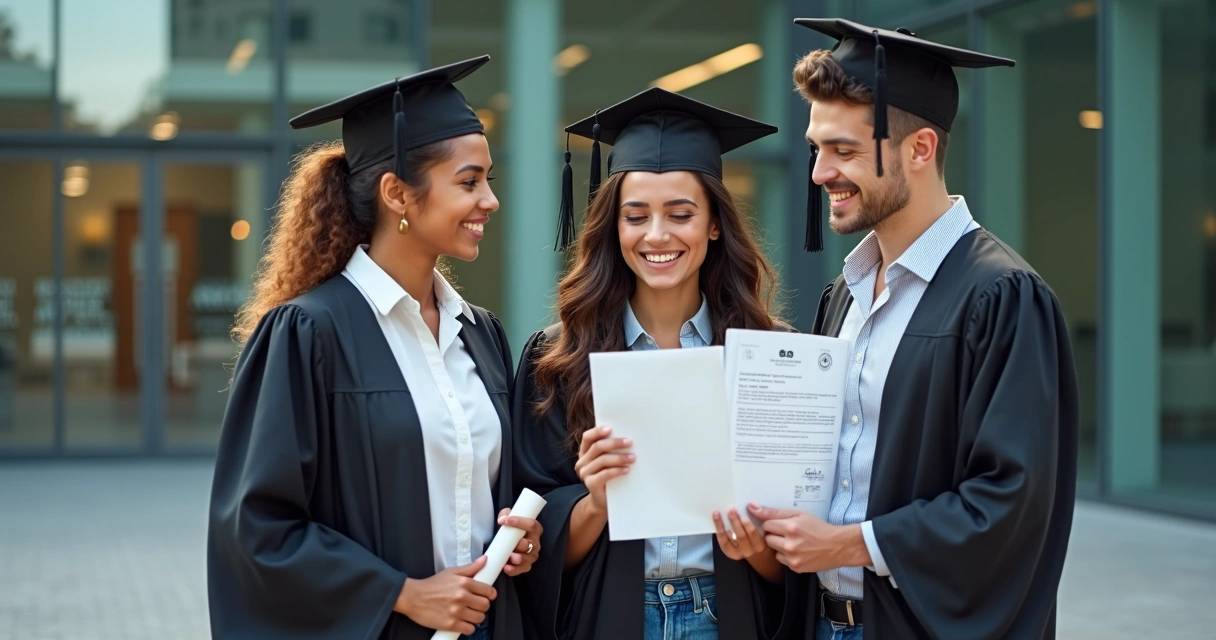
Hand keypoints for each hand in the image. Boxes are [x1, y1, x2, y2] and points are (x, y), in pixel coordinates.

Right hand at [394, 555, 495, 634]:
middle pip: (485, 605)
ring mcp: (456, 611)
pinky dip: (467, 627)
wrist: (412, 597)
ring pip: (480, 618)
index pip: (489, 591)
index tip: (487, 596)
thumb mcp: (451, 572)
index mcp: (464, 583)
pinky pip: (469, 629)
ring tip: (469, 613)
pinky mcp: (450, 624)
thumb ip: (470, 567)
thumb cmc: (431, 585)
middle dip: (482, 606)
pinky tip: (462, 622)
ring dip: (476, 617)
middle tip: (475, 605)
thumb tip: (484, 560)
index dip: (490, 594)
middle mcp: (462, 597)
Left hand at [497, 508, 542, 575]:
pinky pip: (522, 569)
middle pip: (531, 544)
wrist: (510, 543)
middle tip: (513, 544)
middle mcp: (535, 543)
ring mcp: (531, 556)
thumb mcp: (509, 519)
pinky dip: (514, 570)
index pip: (532, 524)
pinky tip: (506, 568)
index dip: (520, 522)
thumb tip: (503, 517)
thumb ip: (506, 515)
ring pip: (528, 558)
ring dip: (519, 558)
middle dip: (522, 544)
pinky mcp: (525, 566)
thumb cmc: (512, 530)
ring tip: (511, 557)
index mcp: (534, 530)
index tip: (507, 520)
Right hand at [573, 425, 633, 512]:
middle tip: (629, 442)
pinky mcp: (590, 484)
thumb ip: (610, 450)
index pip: (587, 437)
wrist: (603, 500)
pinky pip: (604, 474)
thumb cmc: (608, 477)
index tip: (611, 429)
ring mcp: (584, 473)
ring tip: (632, 458)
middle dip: (615, 443)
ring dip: (619, 457)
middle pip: (597, 447)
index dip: (598, 431)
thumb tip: (627, 438)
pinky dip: (617, 471)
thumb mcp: (608, 461)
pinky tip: (627, 470)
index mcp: (585, 452)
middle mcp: (582, 461)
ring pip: (602, 460)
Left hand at [712, 508, 767, 560]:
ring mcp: (737, 552)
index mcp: (760, 544)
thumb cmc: (761, 536)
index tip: (743, 517)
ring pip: (728, 539)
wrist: (756, 552)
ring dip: (721, 525)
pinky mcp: (728, 552)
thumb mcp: (764, 530)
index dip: (748, 526)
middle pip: (741, 537)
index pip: (754, 535)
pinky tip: (716, 519)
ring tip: (717, 513)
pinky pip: (722, 541)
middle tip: (731, 510)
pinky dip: (718, 530)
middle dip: (735, 523)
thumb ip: (760, 521)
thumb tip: (751, 506)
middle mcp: (749, 550)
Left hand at [749, 504, 869, 574]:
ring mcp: (793, 557)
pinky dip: (786, 556)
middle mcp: (790, 544)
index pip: (766, 524)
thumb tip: (752, 507)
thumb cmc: (818, 527)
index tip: (782, 524)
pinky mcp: (795, 567)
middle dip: (775, 535)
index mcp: (791, 527)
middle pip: (767, 538)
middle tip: (788, 533)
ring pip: (773, 549)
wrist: (837, 546)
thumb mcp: (799, 514)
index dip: (773, 523)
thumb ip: (774, 512)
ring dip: (779, 545)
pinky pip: (781, 559)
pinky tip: (798, 551)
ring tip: (794, 542)